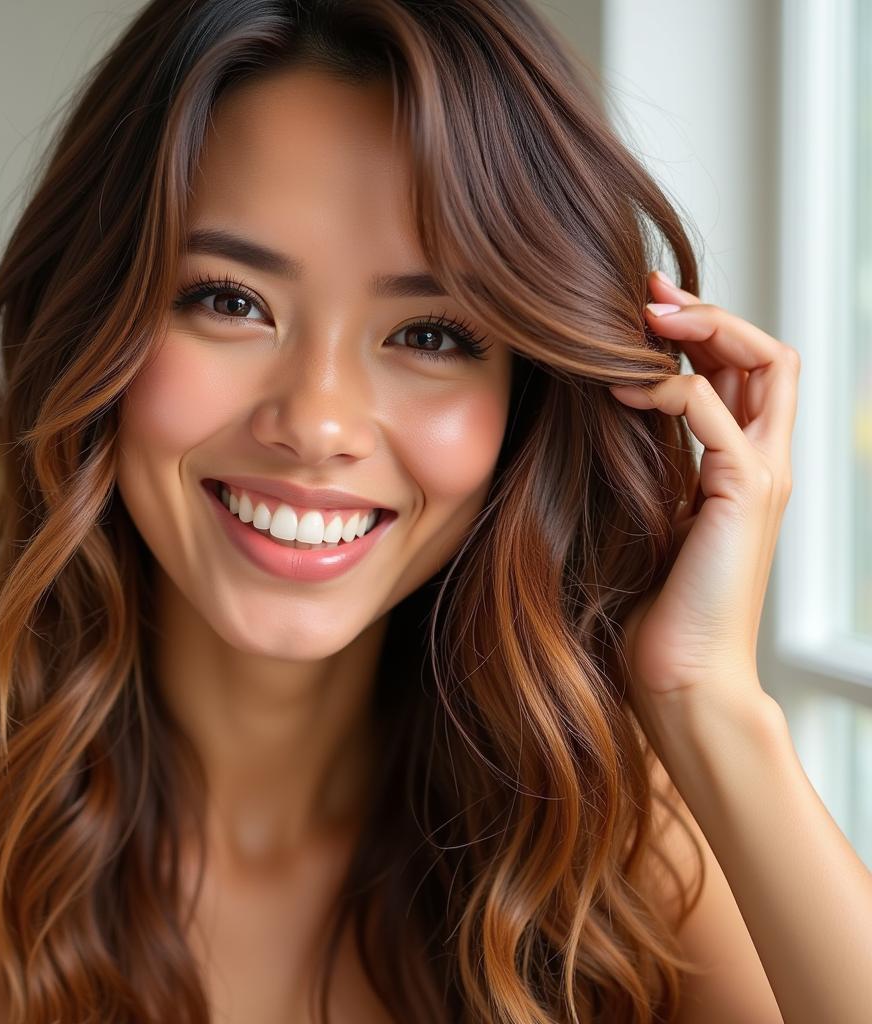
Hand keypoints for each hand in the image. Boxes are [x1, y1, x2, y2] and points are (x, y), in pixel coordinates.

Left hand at [609, 271, 799, 724]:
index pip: (745, 373)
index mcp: (740, 468)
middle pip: (768, 354)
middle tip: (648, 293)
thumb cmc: (652, 606)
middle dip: (710, 312)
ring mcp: (762, 477)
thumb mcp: (645, 512)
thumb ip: (644, 461)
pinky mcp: (744, 495)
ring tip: (641, 317)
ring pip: (764, 364)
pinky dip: (669, 385)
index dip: (703, 330)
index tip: (643, 308)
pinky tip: (621, 384)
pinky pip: (715, 411)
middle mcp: (763, 464)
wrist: (677, 676)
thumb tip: (602, 408)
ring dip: (702, 328)